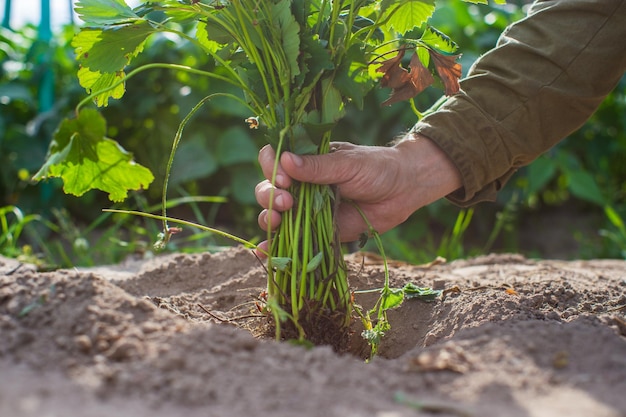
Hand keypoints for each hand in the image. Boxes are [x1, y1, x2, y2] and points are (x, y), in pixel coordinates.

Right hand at [254, 134, 461, 253]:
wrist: (403, 191)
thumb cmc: (377, 168)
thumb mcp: (347, 164)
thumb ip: (317, 167)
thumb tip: (285, 160)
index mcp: (305, 160)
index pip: (273, 159)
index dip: (271, 168)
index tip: (284, 178)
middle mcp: (301, 183)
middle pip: (268, 189)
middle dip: (270, 196)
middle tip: (287, 201)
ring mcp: (306, 208)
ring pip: (274, 214)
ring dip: (269, 219)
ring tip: (277, 222)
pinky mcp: (316, 230)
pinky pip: (291, 238)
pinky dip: (276, 246)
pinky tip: (265, 252)